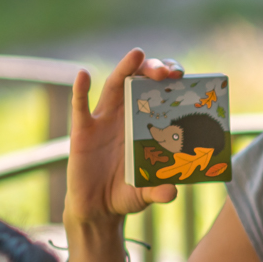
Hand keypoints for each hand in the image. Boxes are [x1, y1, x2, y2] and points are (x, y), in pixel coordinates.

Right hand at [66, 48, 181, 230]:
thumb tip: (171, 192)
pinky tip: (83, 75)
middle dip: (153, 71)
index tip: (183, 78)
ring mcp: (104, 121)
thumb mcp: (147, 193)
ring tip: (137, 54)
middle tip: (167, 71)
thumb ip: (159, 191)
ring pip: (114, 87)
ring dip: (125, 68)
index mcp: (145, 125)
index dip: (171, 83)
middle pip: (139, 83)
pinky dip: (79, 90)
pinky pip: (80, 106)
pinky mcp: (83, 130)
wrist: (98, 207)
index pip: (160, 95)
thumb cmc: (127, 193)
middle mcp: (126, 117)